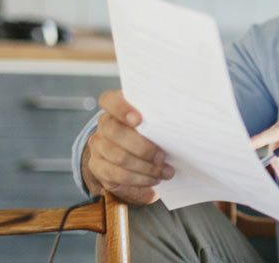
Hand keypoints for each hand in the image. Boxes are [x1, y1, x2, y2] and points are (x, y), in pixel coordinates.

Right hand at [82, 90, 172, 204]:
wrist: (134, 162)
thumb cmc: (151, 137)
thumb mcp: (154, 125)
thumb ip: (158, 120)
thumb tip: (181, 120)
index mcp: (116, 108)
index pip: (109, 100)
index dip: (121, 108)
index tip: (139, 120)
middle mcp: (104, 124)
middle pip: (115, 132)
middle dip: (143, 147)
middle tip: (162, 156)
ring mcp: (98, 145)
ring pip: (119, 157)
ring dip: (146, 167)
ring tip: (165, 171)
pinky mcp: (98, 166)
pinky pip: (118, 175)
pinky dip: (140, 179)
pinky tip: (154, 178)